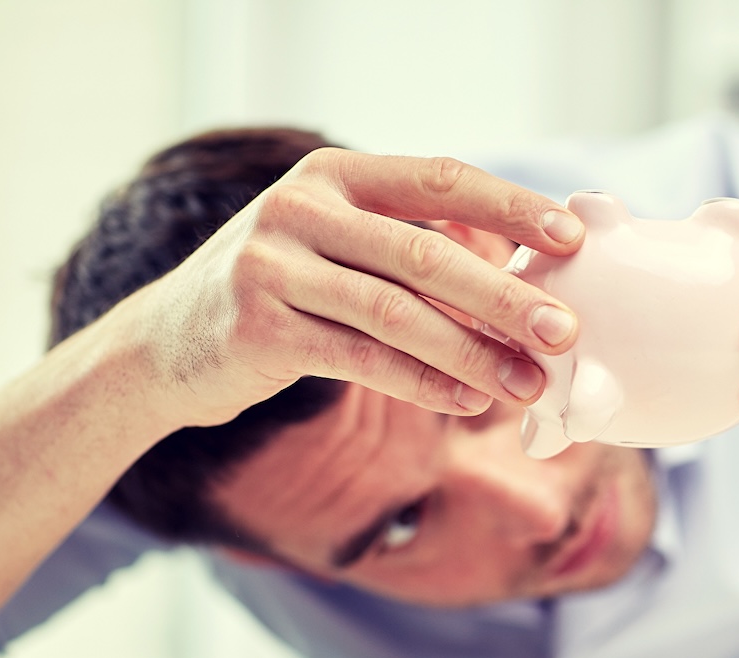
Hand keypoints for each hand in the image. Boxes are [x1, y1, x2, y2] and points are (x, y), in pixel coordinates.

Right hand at [140, 149, 583, 426]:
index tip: (573, 240)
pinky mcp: (258, 329)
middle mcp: (299, 208)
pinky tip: (470, 402)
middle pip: (425, 253)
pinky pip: (360, 360)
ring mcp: (273, 266)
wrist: (165, 346)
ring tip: (528, 384)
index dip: (511, 208)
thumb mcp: (333, 244)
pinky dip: (423, 384)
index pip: (439, 178)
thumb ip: (406, 245)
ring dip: (472, 354)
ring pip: (397, 313)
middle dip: (505, 296)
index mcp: (333, 175)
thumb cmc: (278, 293)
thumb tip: (520, 277)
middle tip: (565, 332)